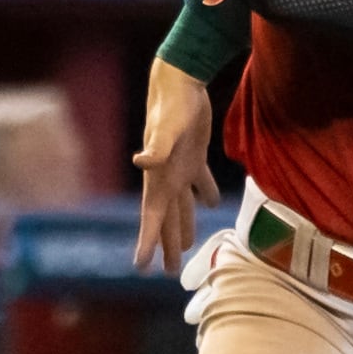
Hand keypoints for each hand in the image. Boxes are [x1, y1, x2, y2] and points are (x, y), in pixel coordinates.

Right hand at [133, 59, 219, 270]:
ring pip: (182, 205)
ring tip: (184, 248)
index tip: (140, 268)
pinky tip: (212, 205)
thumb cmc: (173, 105)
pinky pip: (200, 182)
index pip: (151, 218)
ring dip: (182, 226)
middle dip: (165, 246)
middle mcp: (166, 178)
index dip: (146, 242)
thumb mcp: (167, 127)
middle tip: (168, 273)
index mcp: (158, 179)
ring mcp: (179, 168)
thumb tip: (140, 161)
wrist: (179, 81)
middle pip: (166, 219)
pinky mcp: (194, 155)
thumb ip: (157, 146)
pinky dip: (206, 195)